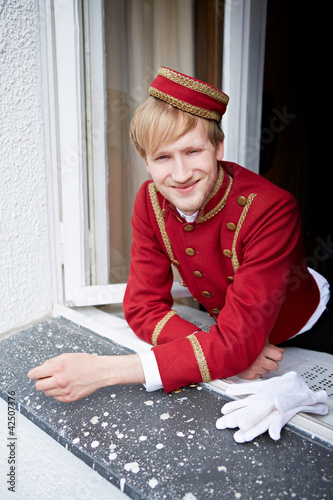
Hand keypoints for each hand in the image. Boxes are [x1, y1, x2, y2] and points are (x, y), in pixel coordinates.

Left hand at [28, 353, 144, 402]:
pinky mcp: (69, 398)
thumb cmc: (85, 362)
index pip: (35, 374)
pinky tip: (66, 385)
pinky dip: (58, 392)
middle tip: (47, 378)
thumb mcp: (66, 356)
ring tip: (60, 380)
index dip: (34, 374)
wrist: (100, 371)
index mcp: (57, 368)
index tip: (35, 374)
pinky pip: (56, 397)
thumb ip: (51, 362)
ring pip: (47, 392)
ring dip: (50, 387)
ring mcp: (64, 391)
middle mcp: (59, 380)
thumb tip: (40, 369)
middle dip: (41, 381)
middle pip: (38, 386)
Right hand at [237, 343, 283, 379]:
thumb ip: (271, 347)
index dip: (276, 356)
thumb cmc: (244, 347)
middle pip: (275, 367)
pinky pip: (260, 376)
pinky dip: (257, 372)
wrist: (229, 353)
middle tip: (265, 359)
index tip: (272, 355)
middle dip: (271, 363)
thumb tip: (282, 351)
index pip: (279, 356)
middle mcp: (259, 360)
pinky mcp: (250, 376)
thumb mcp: (258, 343)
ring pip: (267, 372)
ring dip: (263, 368)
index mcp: (262, 350)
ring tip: (255, 362)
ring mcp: (254, 369)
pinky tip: (251, 366)